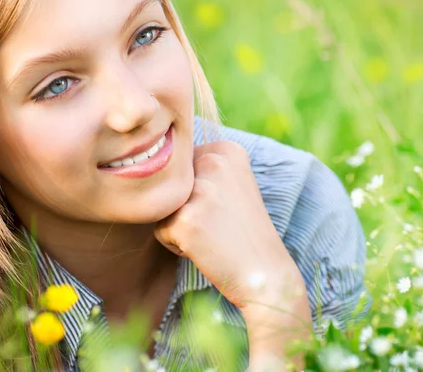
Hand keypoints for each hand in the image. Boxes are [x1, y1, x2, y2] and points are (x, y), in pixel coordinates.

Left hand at [153, 140, 299, 312]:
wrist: (266, 274)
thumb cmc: (244, 232)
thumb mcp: (233, 184)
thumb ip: (201, 166)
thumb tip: (156, 161)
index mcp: (225, 149)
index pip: (182, 165)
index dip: (196, 191)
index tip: (224, 206)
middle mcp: (213, 161)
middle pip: (170, 183)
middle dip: (185, 207)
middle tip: (219, 223)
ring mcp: (199, 190)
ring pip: (163, 206)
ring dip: (179, 224)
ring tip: (211, 234)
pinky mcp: (185, 220)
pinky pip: (160, 231)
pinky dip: (176, 245)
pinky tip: (206, 248)